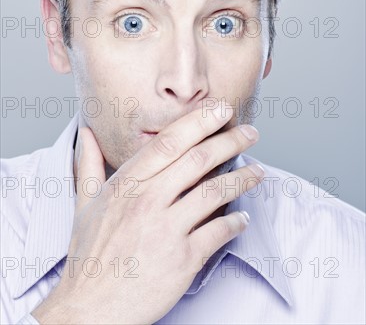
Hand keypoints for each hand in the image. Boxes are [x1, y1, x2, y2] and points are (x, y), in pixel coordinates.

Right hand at [32, 104, 263, 324]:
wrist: (90, 307)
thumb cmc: (90, 254)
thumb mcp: (85, 204)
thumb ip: (88, 164)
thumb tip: (86, 133)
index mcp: (127, 184)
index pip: (170, 142)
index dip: (200, 122)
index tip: (221, 109)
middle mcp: (148, 201)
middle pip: (199, 160)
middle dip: (231, 140)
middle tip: (251, 132)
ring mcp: (166, 230)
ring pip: (215, 192)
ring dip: (243, 178)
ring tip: (258, 171)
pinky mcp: (183, 259)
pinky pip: (219, 232)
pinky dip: (237, 222)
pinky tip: (244, 218)